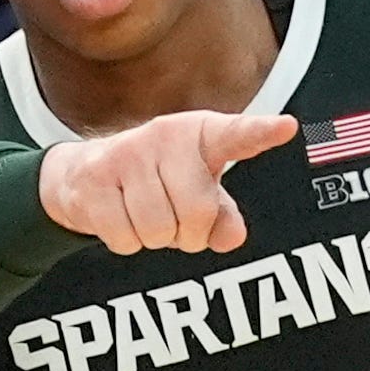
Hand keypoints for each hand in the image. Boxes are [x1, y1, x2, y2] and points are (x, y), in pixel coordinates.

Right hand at [37, 108, 297, 253]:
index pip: (236, 135)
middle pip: (197, 211)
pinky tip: (120, 219)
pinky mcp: (93, 179)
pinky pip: (125, 238)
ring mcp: (126, 154)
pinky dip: (126, 242)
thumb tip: (233, 237)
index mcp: (201, 134)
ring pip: (158, 229)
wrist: (83, 173)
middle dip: (189, 235)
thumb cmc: (156, 183)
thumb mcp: (197, 193)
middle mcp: (165, 135)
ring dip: (155, 240)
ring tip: (145, 218)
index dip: (260, 133)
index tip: (286, 128)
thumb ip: (222, 216)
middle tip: (177, 224)